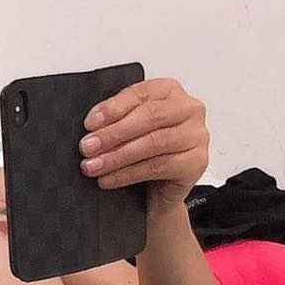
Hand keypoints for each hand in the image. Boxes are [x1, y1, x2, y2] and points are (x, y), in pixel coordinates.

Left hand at [77, 77, 209, 212]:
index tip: (90, 124)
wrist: (158, 193)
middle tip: (88, 147)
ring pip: (153, 143)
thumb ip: (117, 119)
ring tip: (94, 166)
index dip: (113, 108)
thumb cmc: (145, 155)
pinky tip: (109, 179)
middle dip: (113, 134)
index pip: (140, 93)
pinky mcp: (196, 162)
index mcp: (170, 91)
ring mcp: (196, 136)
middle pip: (149, 117)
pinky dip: (128, 174)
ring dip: (117, 156)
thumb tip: (93, 124)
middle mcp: (189, 110)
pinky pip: (158, 167)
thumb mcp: (129, 130)